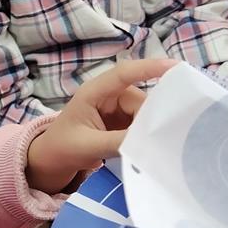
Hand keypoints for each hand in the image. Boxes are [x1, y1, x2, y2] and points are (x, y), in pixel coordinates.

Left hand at [26, 59, 177, 194]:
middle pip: (142, 100)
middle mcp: (109, 95)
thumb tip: (148, 141)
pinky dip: (146, 135)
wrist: (52, 160)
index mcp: (94, 92)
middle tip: (157, 142)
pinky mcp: (124, 121)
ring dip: (148, 130)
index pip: (124, 73)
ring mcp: (118, 108)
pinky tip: (147, 148)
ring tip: (148, 150)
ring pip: (146, 114)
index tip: (175, 67)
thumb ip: (116, 142)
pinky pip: (143, 124)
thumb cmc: (63, 147)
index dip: (150, 68)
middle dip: (151, 119)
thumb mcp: (88, 146)